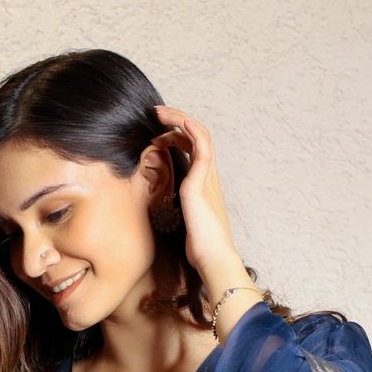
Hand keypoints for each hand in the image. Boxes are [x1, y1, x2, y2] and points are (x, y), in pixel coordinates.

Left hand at [148, 105, 243, 292]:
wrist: (213, 258)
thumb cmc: (201, 246)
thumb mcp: (185, 222)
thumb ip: (179, 210)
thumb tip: (166, 210)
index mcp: (204, 183)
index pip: (194, 148)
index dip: (178, 135)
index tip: (159, 133)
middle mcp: (208, 176)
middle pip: (197, 136)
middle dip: (177, 121)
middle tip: (157, 114)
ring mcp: (207, 176)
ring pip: (199, 134)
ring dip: (179, 119)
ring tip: (160, 113)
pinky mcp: (202, 181)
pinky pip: (201, 146)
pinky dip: (191, 129)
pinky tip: (179, 121)